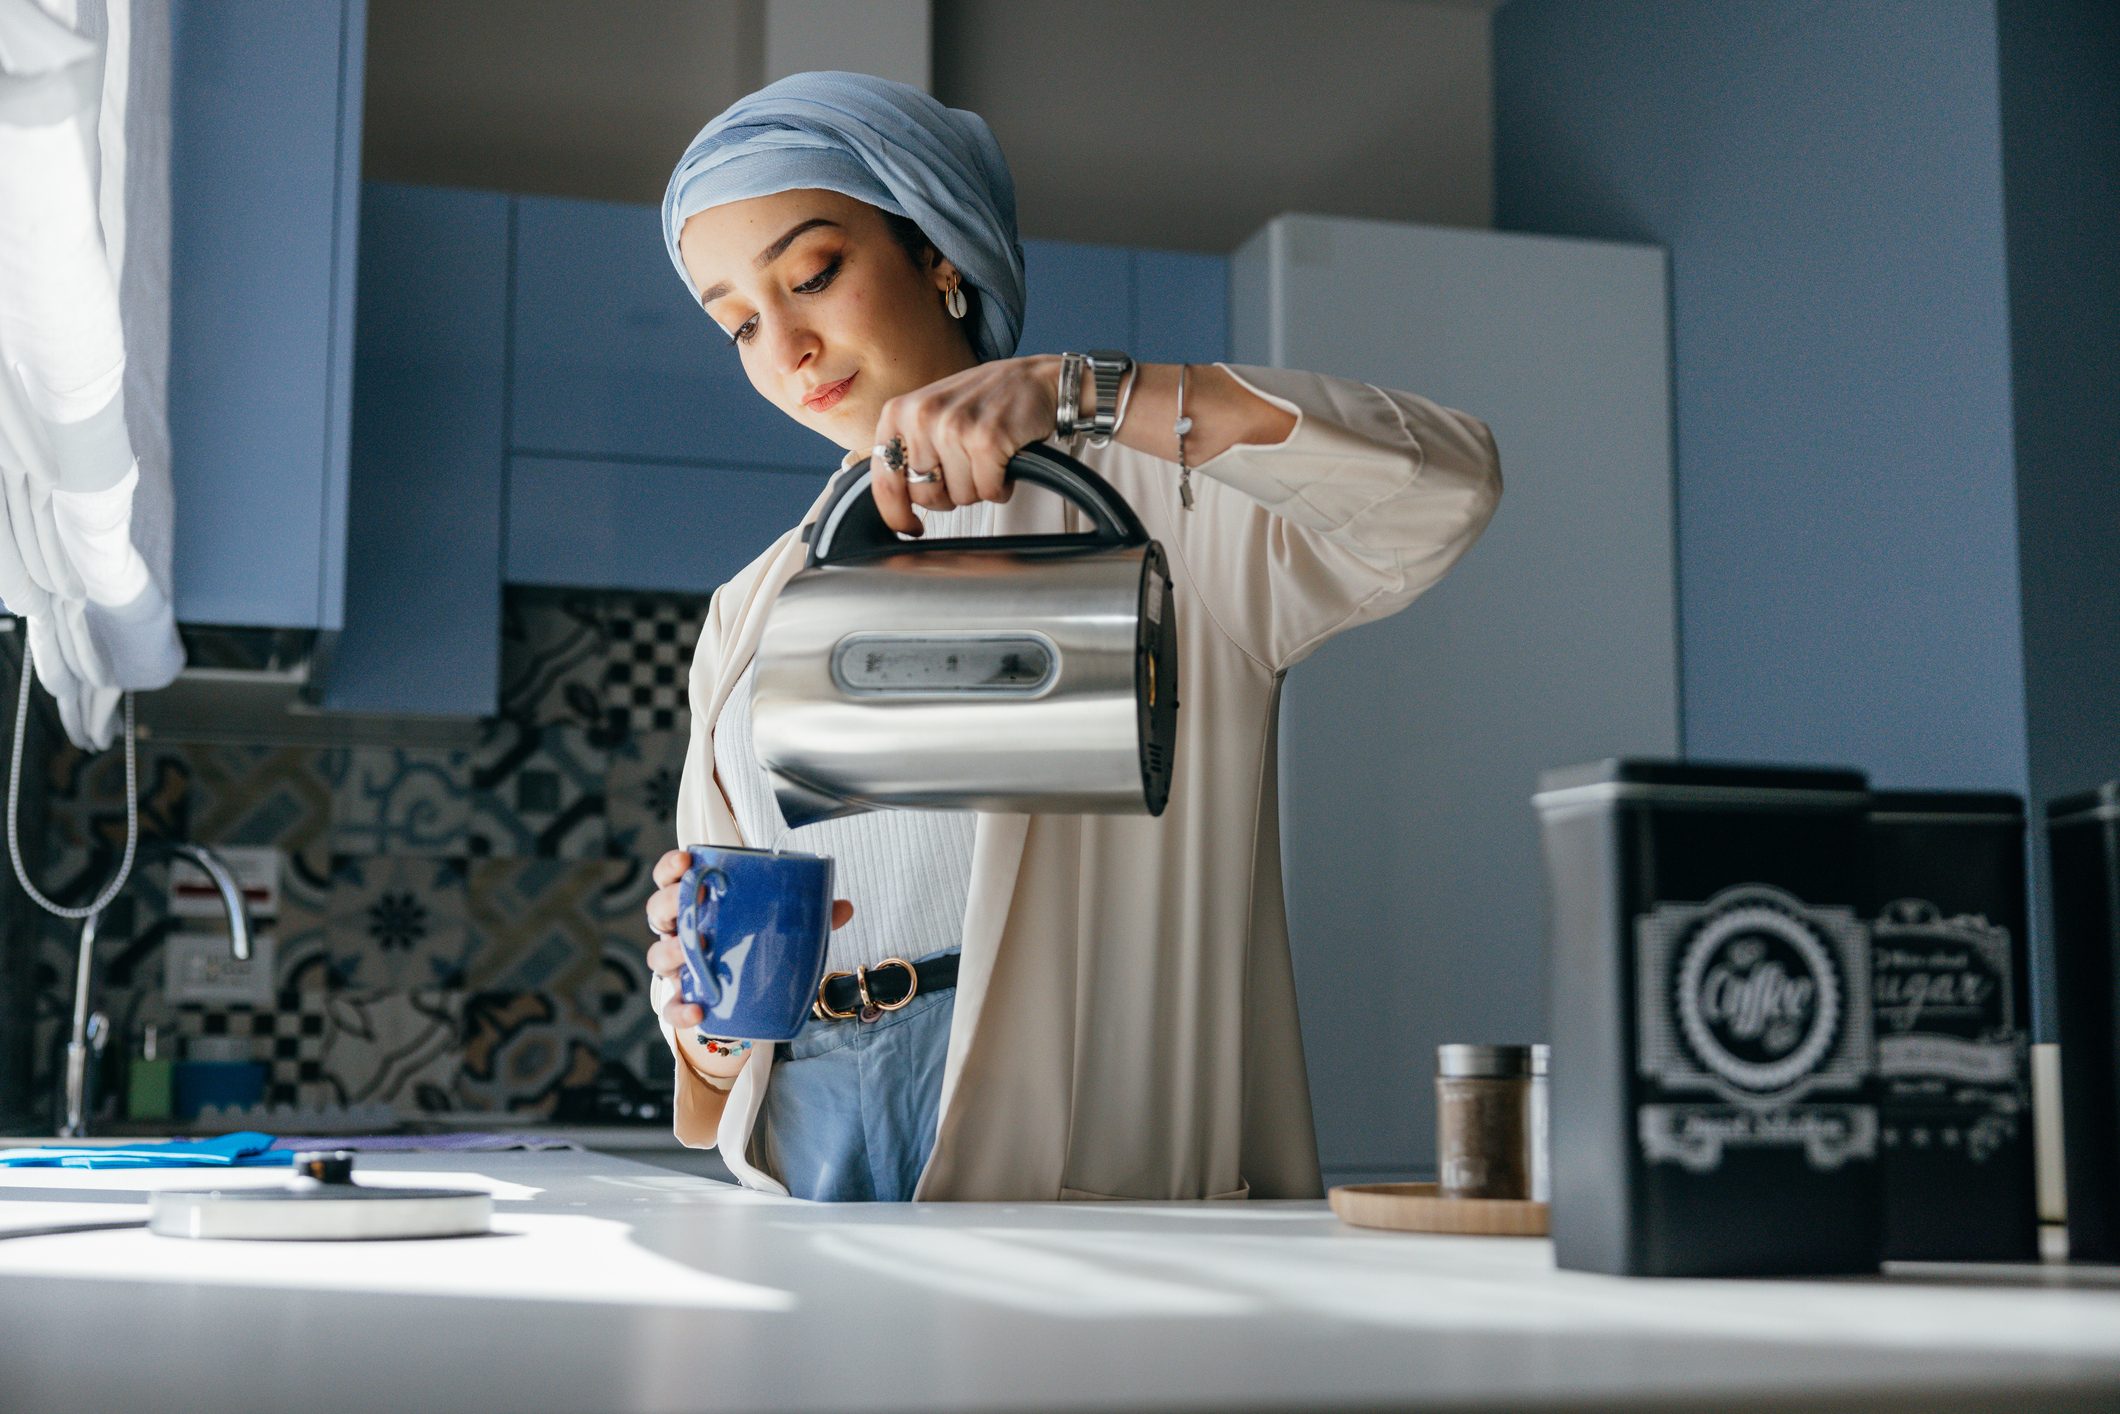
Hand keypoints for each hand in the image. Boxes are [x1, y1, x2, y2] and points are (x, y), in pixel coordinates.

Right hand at [644, 848, 854, 1029]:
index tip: (686, 860)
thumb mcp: (777, 925)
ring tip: (693, 950)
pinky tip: (698, 1010)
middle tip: (689, 902)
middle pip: (659, 912)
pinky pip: (671, 1006)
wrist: (742, 990)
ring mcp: (678, 965)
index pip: (672, 878)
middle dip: (668, 903)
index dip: (672, 867)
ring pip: (658, 956)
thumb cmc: (751, 943)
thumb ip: (808, 915)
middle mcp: (680, 931)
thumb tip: (844, 907)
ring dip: (671, 952)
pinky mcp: (683, 998)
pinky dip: (680, 1009)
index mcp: (697, 904)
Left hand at [868, 354, 1061, 536]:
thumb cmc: (984, 401)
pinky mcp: (987, 440)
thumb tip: (893, 503)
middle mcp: (921, 416)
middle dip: (950, 496)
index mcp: (899, 412)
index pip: (884, 482)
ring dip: (980, 488)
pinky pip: (990, 492)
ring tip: (988, 459)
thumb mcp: (930, 415)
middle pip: (925, 498)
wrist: (1034, 380)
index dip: (896, 515)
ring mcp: (954, 427)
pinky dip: (1002, 486)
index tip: (909, 527)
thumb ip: (907, 451)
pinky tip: (1005, 462)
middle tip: (966, 471)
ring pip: (961, 497)